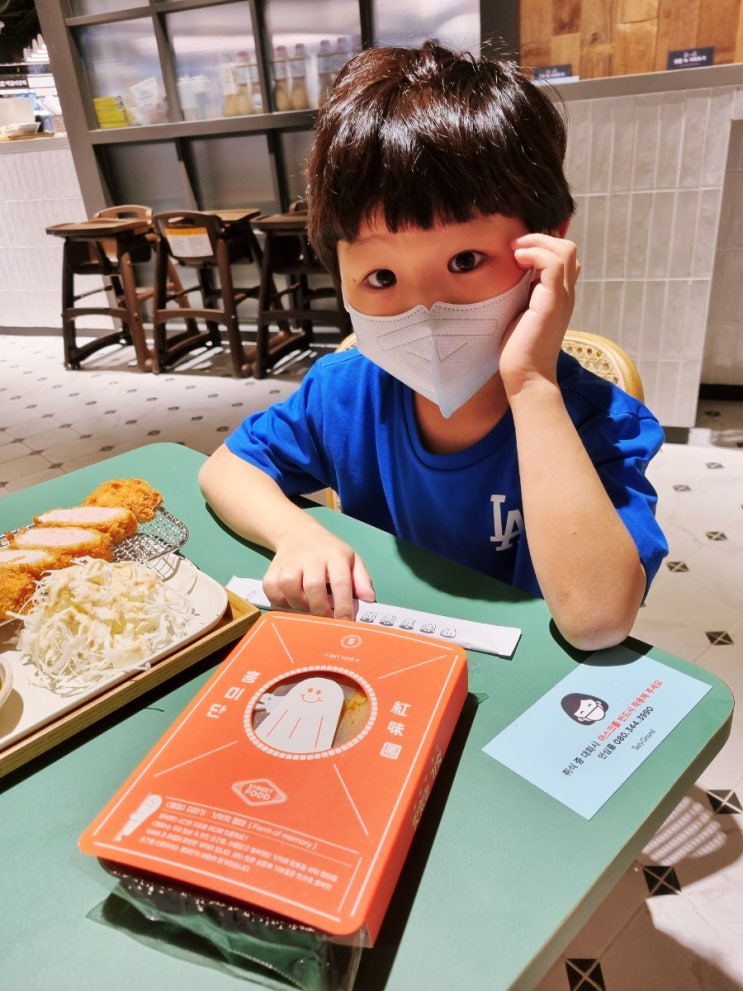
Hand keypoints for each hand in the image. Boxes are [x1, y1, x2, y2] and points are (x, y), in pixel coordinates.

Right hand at [262, 516, 374, 619]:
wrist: (298, 533)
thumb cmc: (329, 552)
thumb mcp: (351, 560)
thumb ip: (362, 579)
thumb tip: (369, 599)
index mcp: (335, 555)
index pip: (341, 582)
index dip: (344, 606)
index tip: (346, 623)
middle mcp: (311, 557)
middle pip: (313, 586)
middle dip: (320, 609)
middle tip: (325, 620)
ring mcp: (290, 562)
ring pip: (289, 586)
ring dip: (298, 604)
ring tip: (307, 608)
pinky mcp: (273, 568)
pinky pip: (271, 588)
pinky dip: (279, 600)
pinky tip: (290, 602)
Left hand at [499, 233, 579, 396]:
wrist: (526, 377)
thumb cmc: (518, 350)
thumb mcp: (518, 314)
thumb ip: (521, 294)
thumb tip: (507, 276)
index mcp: (559, 296)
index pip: (563, 257)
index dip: (541, 246)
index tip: (515, 252)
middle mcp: (566, 293)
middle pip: (567, 248)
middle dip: (539, 239)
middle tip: (515, 248)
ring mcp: (562, 297)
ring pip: (564, 250)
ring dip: (536, 243)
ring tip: (516, 252)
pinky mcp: (553, 302)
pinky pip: (553, 263)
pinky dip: (536, 253)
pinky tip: (518, 260)